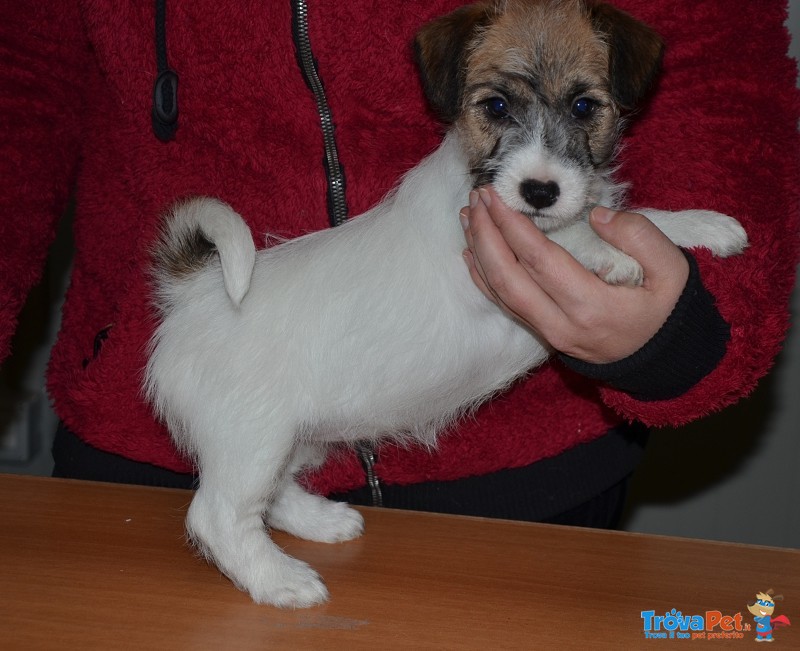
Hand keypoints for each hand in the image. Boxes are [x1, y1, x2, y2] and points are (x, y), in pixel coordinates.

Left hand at [461, 187, 688, 363]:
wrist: (665, 360)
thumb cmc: (668, 310)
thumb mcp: (673, 270)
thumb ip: (639, 236)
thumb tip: (596, 216)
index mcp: (592, 306)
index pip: (539, 260)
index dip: (511, 226)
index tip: (494, 196)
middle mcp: (561, 324)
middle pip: (508, 278)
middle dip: (486, 235)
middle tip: (476, 198)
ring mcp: (549, 334)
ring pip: (501, 293)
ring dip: (480, 252)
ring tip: (468, 217)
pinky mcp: (544, 335)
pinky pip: (505, 306)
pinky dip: (483, 278)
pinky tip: (472, 253)